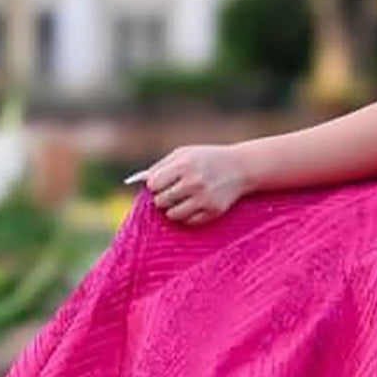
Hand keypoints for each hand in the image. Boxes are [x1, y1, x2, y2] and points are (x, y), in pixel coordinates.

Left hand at [132, 143, 250, 225]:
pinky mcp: (213, 212)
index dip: (155, 185)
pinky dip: (187, 216)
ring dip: (173, 209)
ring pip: (172, 215)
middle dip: (162, 198)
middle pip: (161, 201)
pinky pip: (188, 222)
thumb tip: (135, 181)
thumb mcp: (184, 154)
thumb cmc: (207, 159)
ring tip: (180, 200)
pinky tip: (193, 205)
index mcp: (184, 165)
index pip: (154, 184)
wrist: (241, 167)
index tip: (162, 182)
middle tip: (171, 192)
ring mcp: (205, 199)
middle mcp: (194, 183)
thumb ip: (160, 167)